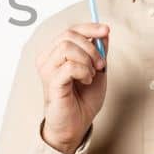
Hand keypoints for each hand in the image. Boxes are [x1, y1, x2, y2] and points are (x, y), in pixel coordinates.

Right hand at [35, 23, 109, 153]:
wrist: (76, 126)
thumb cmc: (82, 101)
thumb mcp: (97, 71)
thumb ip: (99, 52)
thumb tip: (104, 33)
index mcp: (56, 54)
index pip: (70, 30)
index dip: (89, 27)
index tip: (106, 30)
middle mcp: (48, 59)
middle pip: (68, 35)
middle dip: (91, 48)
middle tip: (101, 65)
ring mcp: (47, 70)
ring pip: (67, 47)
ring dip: (87, 60)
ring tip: (91, 75)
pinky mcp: (51, 82)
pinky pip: (70, 65)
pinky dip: (84, 71)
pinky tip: (86, 81)